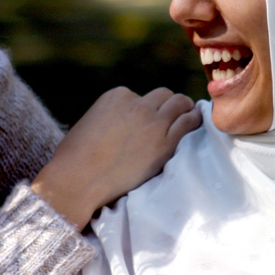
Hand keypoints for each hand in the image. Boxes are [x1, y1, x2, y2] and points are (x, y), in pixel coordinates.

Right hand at [31, 87, 200, 229]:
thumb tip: (125, 124)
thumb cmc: (76, 157)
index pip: (142, 96)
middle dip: (168, 106)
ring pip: (180, 103)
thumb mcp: (92, 122)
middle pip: (164, 96)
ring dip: (185, 109)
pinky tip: (197, 125)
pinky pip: (189, 122)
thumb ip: (112, 116)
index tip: (147, 122)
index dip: (147, 109)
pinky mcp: (165, 142)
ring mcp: (153, 122)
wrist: (78, 178)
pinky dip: (195, 121)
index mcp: (117, 96)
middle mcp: (137, 104)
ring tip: (190, 118)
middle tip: (174, 118)